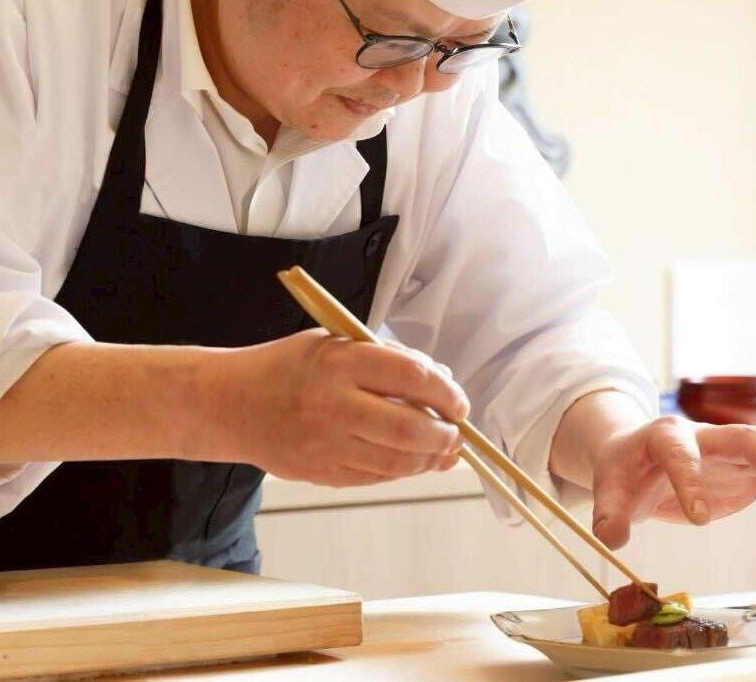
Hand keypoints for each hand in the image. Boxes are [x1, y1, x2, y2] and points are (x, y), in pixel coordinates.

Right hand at [205, 329, 467, 485]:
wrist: (231, 403)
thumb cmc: (288, 367)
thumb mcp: (335, 343)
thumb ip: (386, 359)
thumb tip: (440, 381)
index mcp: (341, 362)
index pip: (412, 377)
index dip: (446, 392)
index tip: (459, 402)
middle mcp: (335, 404)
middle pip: (410, 428)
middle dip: (445, 435)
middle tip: (456, 433)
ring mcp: (326, 444)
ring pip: (397, 461)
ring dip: (429, 458)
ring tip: (442, 450)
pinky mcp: (321, 472)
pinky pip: (375, 477)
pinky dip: (401, 471)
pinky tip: (411, 460)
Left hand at [590, 415, 755, 548]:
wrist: (634, 456)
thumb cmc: (624, 470)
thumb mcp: (610, 487)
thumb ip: (609, 511)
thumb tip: (610, 538)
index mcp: (663, 436)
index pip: (678, 453)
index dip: (688, 481)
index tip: (698, 518)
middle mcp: (701, 437)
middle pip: (738, 437)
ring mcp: (726, 453)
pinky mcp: (742, 472)